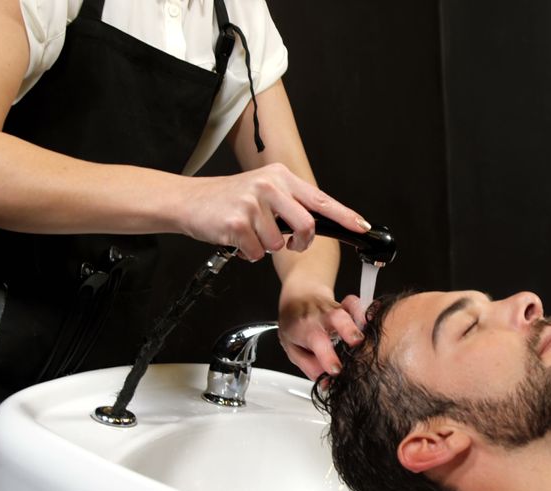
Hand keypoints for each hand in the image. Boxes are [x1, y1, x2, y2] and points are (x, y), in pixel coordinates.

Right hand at [180, 162, 369, 259]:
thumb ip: (290, 202)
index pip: (320, 199)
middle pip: (307, 225)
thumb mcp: (263, 190)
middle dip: (302, 243)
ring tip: (251, 234)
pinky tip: (238, 240)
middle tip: (291, 243)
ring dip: (267, 247)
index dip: (344, 215)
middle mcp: (269, 186)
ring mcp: (253, 203)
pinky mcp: (237, 223)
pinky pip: (258, 253)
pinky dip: (250, 254)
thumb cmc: (229, 200)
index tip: (361, 226)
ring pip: (279, 244)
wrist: (189, 201)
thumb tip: (317, 222)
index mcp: (280, 176)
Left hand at [278, 286, 366, 379]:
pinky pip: (357, 303)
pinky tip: (370, 322)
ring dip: (361, 321)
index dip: (327, 357)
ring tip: (369, 336)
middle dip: (349, 329)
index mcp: (306, 329)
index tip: (336, 371)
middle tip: (357, 343)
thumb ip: (309, 366)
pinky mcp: (347, 304)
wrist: (299, 298)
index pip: (317, 341)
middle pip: (337, 317)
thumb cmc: (296, 325)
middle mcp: (322, 316)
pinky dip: (365, 310)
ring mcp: (335, 308)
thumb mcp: (293, 348)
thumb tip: (326, 382)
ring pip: (350, 308)